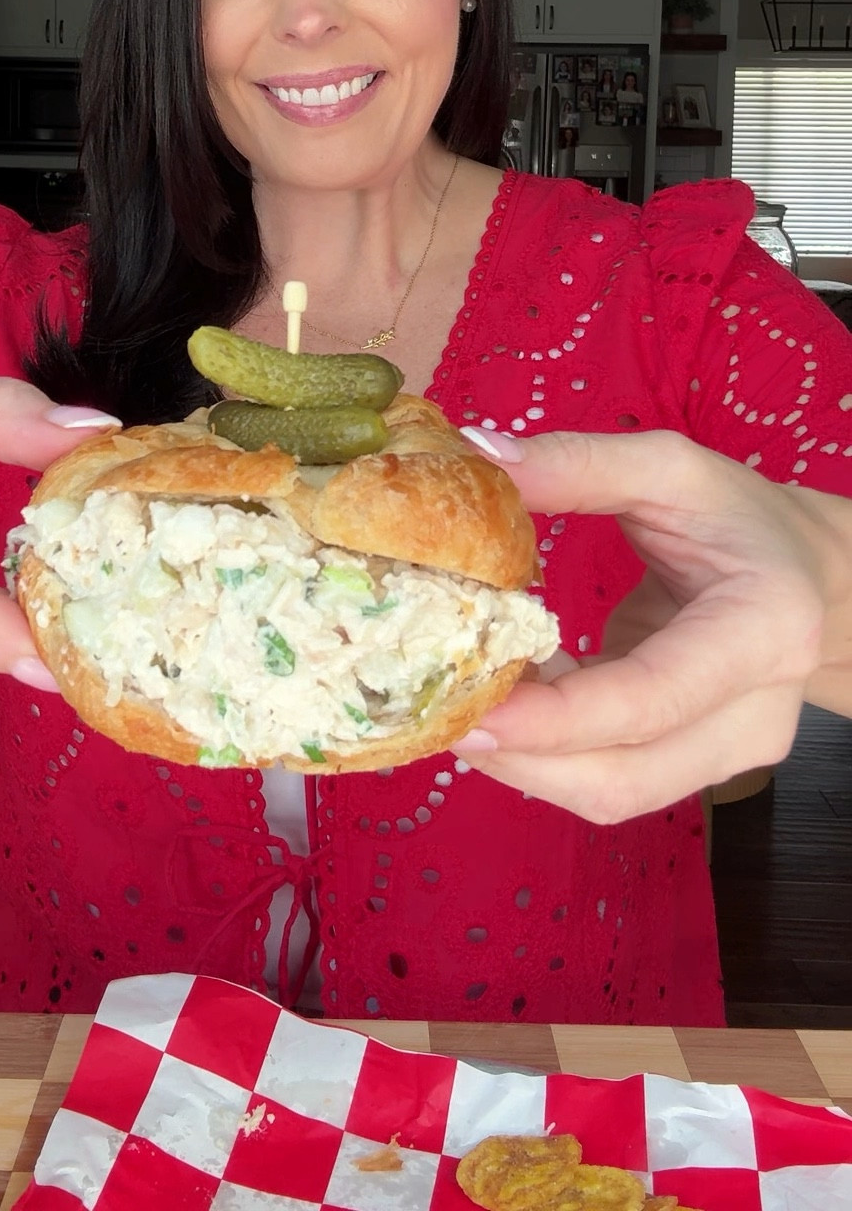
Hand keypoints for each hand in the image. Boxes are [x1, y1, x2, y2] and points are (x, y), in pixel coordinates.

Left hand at [455, 426, 847, 821]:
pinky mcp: (697, 766)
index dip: (554, 719)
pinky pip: (611, 777)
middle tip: (439, 712)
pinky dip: (548, 753)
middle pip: (625, 777)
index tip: (470, 709)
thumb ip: (577, 465)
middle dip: (522, 760)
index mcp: (762, 631)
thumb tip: (477, 456)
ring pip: (613, 794)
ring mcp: (731, 753)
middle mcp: (757, 714)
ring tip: (462, 703)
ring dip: (526, 764)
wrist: (810, 574)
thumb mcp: (670, 469)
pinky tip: (506, 702)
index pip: (648, 699)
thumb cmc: (742, 517)